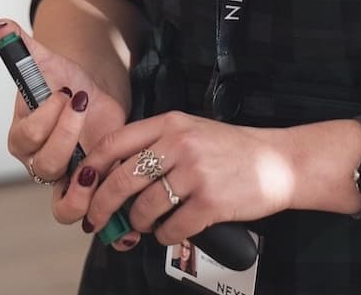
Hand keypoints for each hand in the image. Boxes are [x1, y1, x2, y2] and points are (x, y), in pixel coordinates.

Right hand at [0, 18, 128, 203]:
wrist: (92, 93)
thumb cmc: (64, 80)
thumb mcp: (47, 61)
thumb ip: (23, 48)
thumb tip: (0, 28)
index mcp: (23, 135)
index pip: (26, 137)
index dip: (48, 116)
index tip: (67, 91)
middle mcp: (40, 162)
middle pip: (46, 166)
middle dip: (69, 135)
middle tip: (84, 104)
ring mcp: (65, 179)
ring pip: (64, 206)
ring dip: (82, 191)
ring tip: (97, 165)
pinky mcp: (91, 187)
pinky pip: (91, 214)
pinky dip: (106, 218)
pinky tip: (121, 209)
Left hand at [64, 111, 297, 248]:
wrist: (278, 162)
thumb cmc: (232, 150)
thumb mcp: (192, 131)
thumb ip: (156, 146)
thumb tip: (112, 178)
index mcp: (171, 122)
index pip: (115, 143)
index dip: (92, 169)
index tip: (82, 186)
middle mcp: (180, 143)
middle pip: (121, 179)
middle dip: (102, 206)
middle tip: (97, 221)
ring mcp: (195, 173)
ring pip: (142, 209)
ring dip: (138, 224)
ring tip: (147, 223)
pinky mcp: (208, 202)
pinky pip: (169, 230)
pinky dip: (165, 236)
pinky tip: (173, 229)